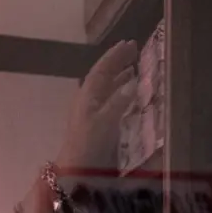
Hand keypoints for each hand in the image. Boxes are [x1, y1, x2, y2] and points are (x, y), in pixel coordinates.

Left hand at [59, 40, 139, 173]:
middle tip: (134, 49)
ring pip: (107, 87)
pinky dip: (121, 91)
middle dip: (117, 62)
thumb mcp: (104, 122)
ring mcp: (92, 112)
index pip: (101, 70)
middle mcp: (88, 100)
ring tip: (133, 66)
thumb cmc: (88, 144)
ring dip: (119, 75)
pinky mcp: (98, 123)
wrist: (77, 169)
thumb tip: (133, 83)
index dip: (114, 56)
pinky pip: (110, 100)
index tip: (128, 43)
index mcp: (87, 95)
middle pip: (104, 75)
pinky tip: (129, 92)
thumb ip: (118, 102)